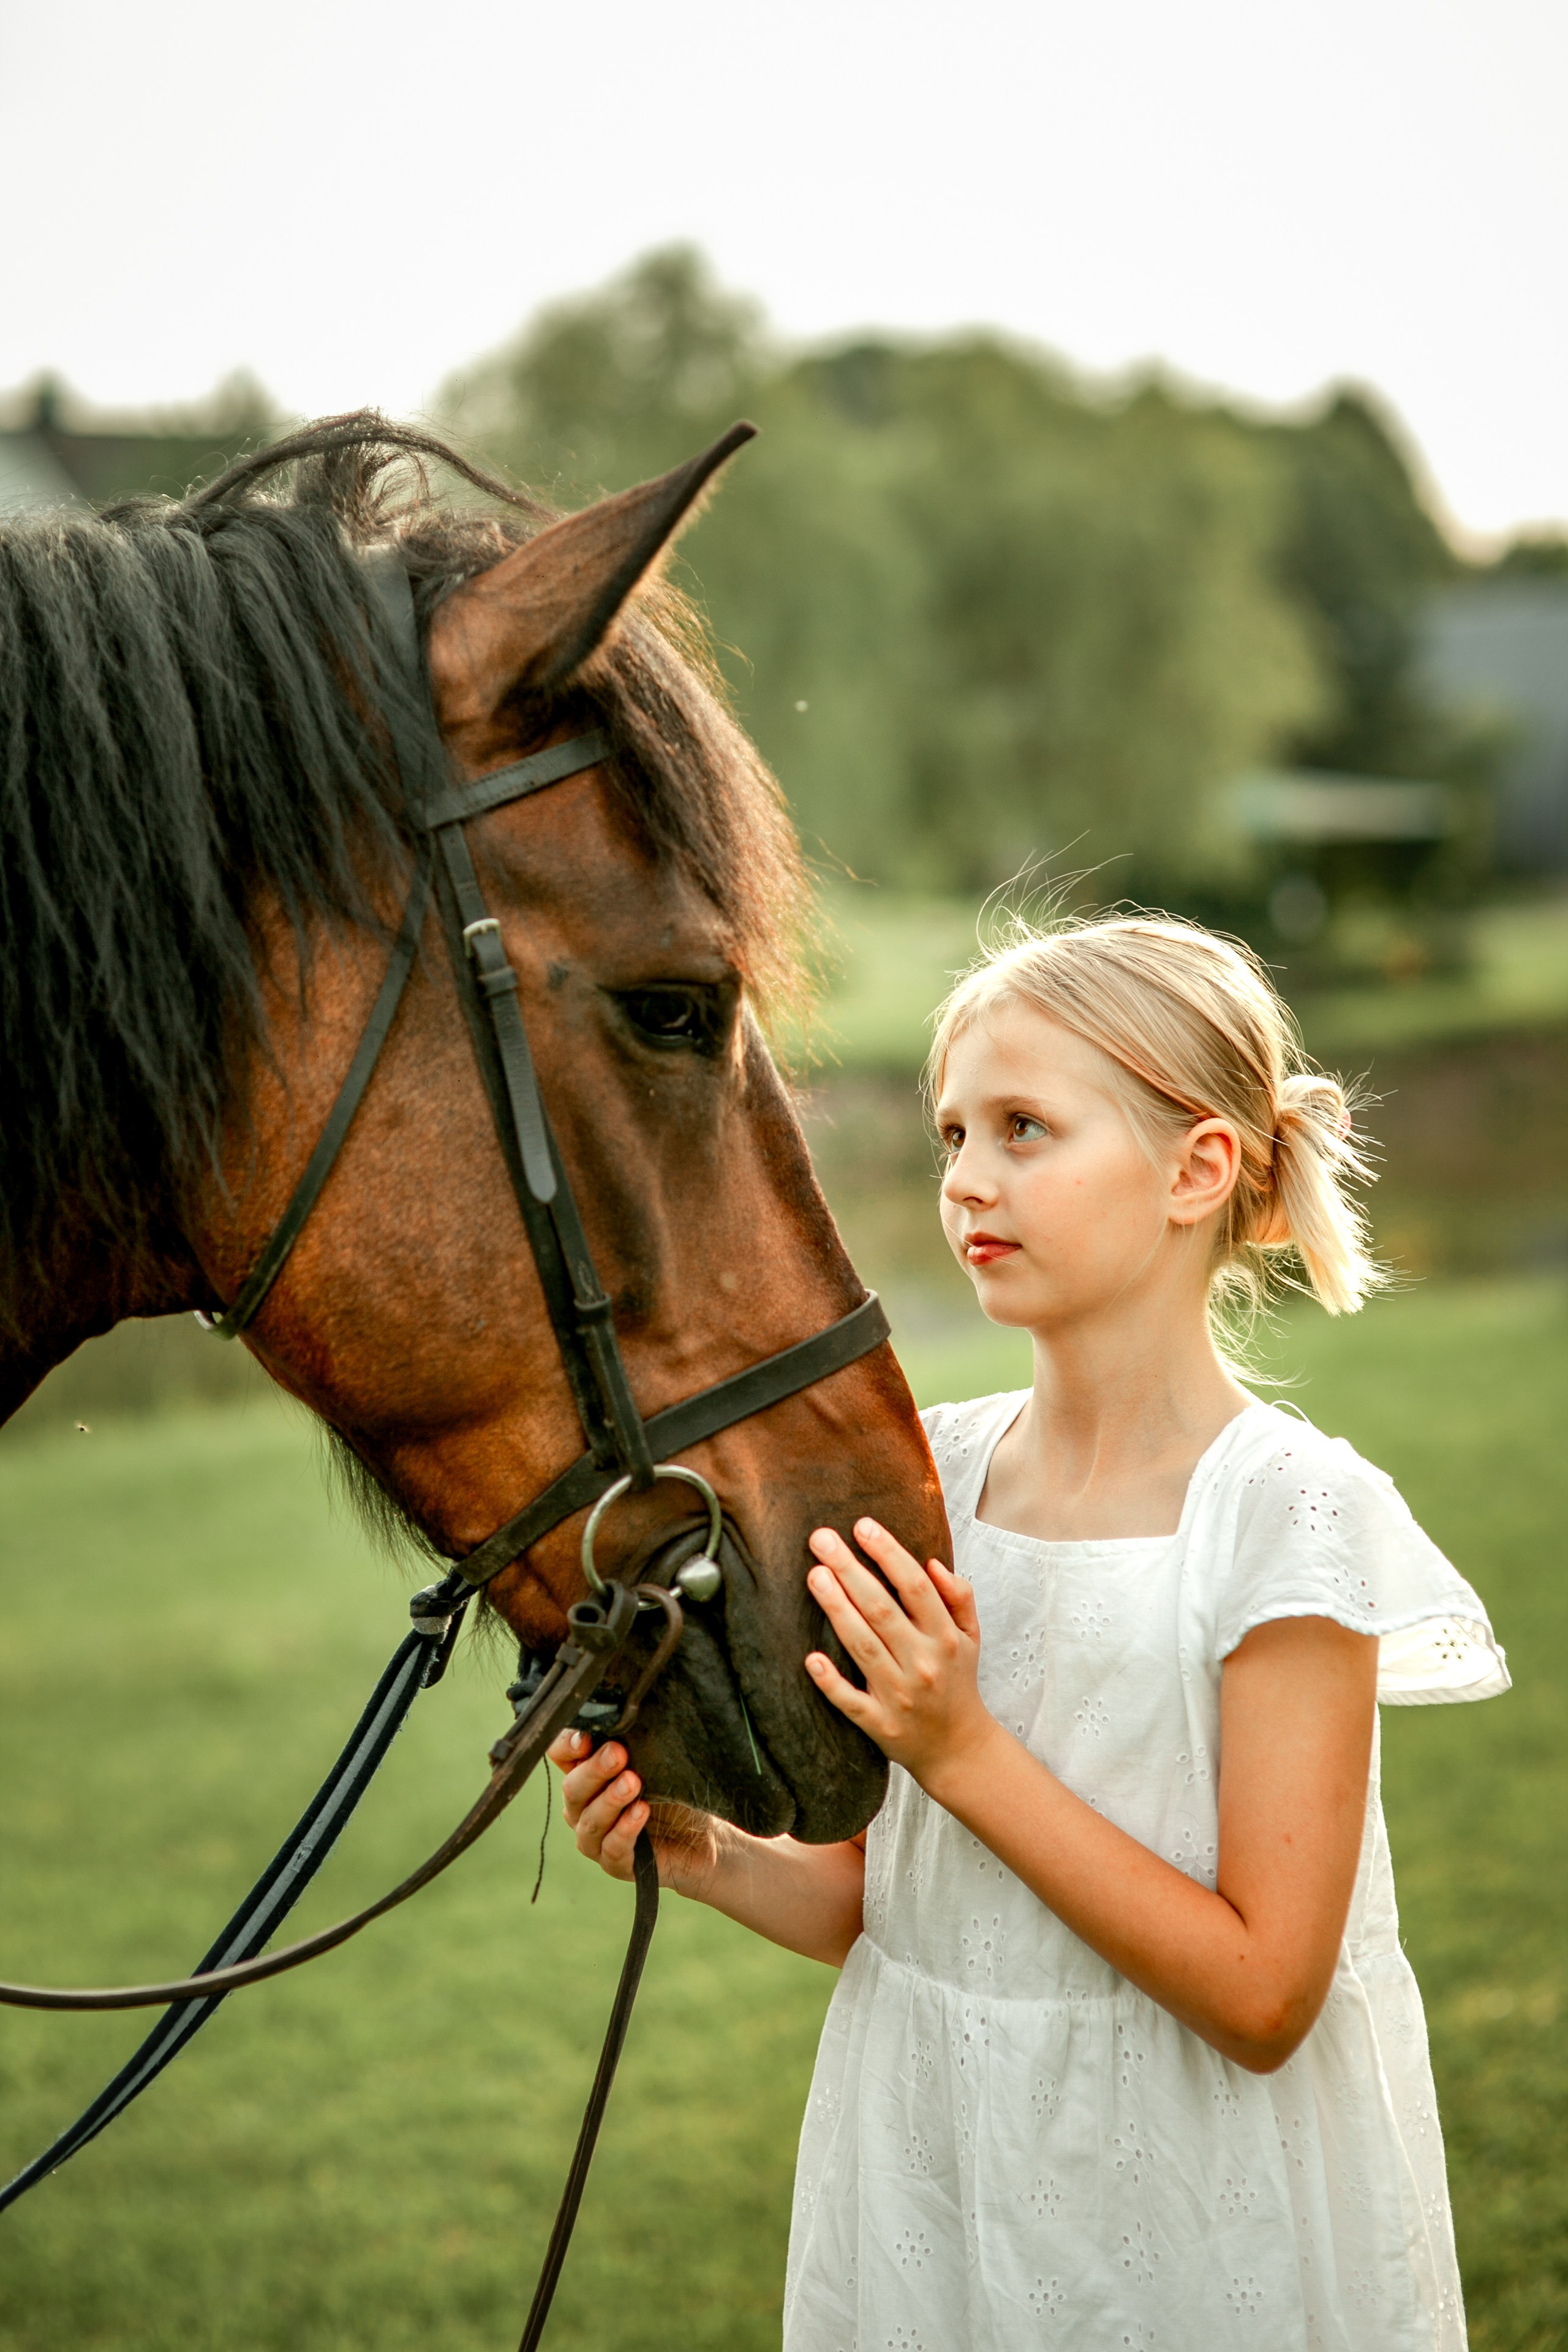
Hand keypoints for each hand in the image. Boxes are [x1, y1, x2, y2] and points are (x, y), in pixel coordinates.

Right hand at [548, 1730, 720, 1893]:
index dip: (567, 1745)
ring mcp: (596, 1838)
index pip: (561, 1755)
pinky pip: (613, 1847)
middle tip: (618, 1754)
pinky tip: (641, 1811)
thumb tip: (624, 1721)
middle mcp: (583, 1806)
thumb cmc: (672, 1792)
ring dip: (610, 1800)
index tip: (588, 1737)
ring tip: (633, 1783)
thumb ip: (634, 1745)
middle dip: (594, 1770)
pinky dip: (625, 1829)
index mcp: (586, 1774)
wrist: (703, 1836)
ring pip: (589, 1820)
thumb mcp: (654, 1762)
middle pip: (572, 1788)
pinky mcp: (616, 1864)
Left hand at [804, 1518, 996, 1793]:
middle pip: (882, 1610)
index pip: (916, 1587)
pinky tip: (811, 1658)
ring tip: (814, 1575)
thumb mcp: (971, 1636)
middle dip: (850, 1571)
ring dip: (837, 1609)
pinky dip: (831, 1681)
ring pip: (863, 1646)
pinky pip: (851, 1701)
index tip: (862, 1526)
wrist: (959, 1748)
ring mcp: (900, 1695)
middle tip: (821, 1539)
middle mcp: (924, 1663)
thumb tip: (931, 1563)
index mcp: (945, 1637)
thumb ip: (959, 1596)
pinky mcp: (880, 1724)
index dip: (888, 1554)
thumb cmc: (958, 1680)